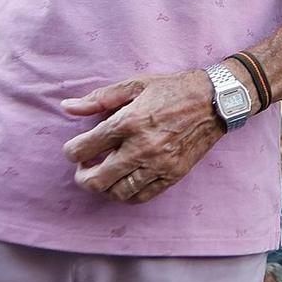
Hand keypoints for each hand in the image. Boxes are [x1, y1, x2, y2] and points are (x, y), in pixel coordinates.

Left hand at [61, 70, 223, 204]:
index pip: (83, 149)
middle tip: (83, 169)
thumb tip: (67, 106)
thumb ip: (99, 98)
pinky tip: (124, 183)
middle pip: (96, 180)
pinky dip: (127, 195)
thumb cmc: (173, 89)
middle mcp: (141, 147)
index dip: (72, 151)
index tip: (76, 149)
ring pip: (118, 193)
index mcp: (128, 122)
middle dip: (82, 178)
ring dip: (104, 188)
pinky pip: (142, 196)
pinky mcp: (173, 174)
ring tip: (105, 175)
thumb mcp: (135, 85)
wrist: (215, 101)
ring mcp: (159, 164)